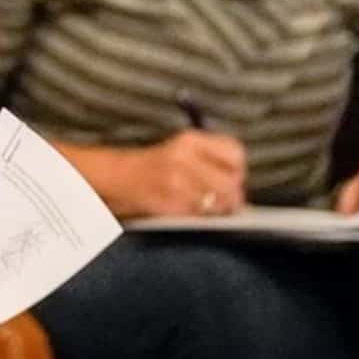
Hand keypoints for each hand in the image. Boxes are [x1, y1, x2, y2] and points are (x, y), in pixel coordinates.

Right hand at [71, 130, 246, 218]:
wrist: (117, 177)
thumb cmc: (153, 164)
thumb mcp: (181, 149)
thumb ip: (210, 158)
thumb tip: (241, 181)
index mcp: (189, 140)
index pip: (235, 153)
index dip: (239, 168)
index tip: (234, 175)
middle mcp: (184, 159)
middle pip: (232, 182)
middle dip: (234, 194)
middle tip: (227, 199)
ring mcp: (177, 184)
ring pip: (220, 202)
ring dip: (220, 209)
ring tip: (210, 207)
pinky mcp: (171, 205)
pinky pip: (202, 216)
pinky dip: (204, 217)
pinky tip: (195, 212)